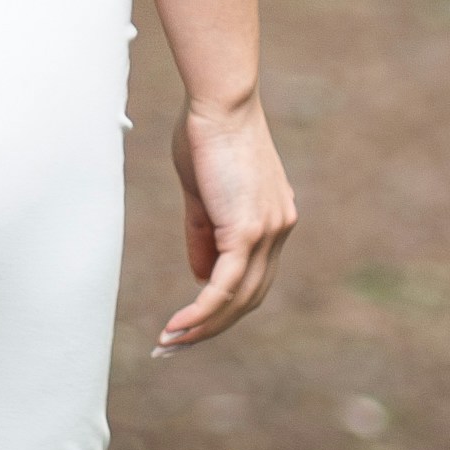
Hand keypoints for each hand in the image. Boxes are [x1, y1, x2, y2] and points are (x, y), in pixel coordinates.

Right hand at [156, 92, 295, 351]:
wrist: (220, 102)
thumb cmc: (206, 134)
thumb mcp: (202, 193)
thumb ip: (204, 235)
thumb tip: (200, 277)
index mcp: (273, 220)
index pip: (253, 279)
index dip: (222, 308)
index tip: (189, 325)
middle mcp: (279, 230)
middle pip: (250, 299)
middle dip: (212, 329)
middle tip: (174, 347)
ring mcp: (269, 232)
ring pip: (239, 299)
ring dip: (203, 327)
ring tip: (170, 343)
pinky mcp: (249, 230)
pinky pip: (225, 285)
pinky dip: (203, 311)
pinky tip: (179, 326)